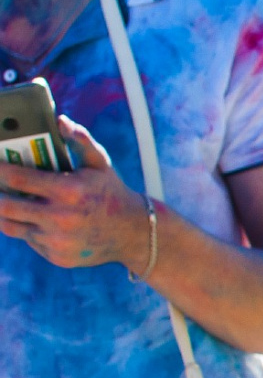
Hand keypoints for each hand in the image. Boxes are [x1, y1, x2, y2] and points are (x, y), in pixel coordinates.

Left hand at [0, 116, 149, 270]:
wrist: (134, 233)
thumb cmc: (111, 193)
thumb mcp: (100, 164)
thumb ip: (80, 140)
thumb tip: (60, 121)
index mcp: (69, 191)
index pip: (17, 178)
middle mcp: (61, 218)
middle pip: (6, 206)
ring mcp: (57, 240)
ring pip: (12, 226)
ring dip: (6, 213)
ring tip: (9, 202)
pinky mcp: (57, 256)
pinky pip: (30, 240)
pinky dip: (28, 229)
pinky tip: (37, 220)